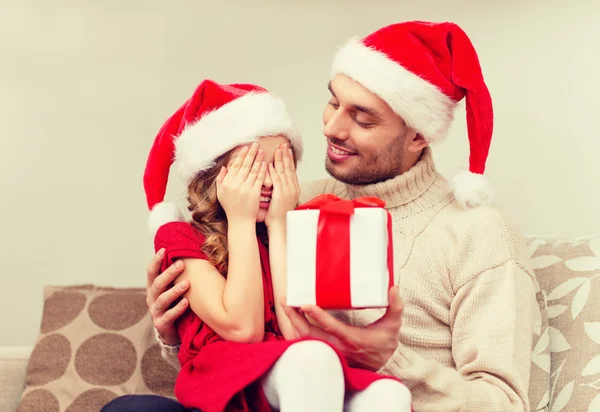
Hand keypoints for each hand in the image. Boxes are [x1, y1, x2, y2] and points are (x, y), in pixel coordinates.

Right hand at [146, 248, 188, 345]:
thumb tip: (190, 254)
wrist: (171, 331)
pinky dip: (178, 308)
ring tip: (186, 283)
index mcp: (153, 287)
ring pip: (162, 299)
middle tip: (181, 264)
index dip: (156, 260)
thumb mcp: (172, 288)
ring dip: (174, 290)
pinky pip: (169, 316)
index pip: (151, 272)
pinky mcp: (161, 324)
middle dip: (169, 273)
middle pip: (157, 283)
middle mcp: (151, 298)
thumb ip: (177, 275)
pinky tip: (186, 302)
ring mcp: (155, 311)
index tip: (164, 249)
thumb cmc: (174, 304)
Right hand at [216, 142, 266, 222]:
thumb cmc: (230, 207)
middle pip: (245, 165)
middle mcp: (235, 184)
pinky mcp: (254, 193)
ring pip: (253, 170)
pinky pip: (259, 179)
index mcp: (227, 183)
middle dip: (251, 153)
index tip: (245, 147)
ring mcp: (245, 189)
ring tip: (262, 151)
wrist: (240, 221)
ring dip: (258, 159)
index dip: (241, 155)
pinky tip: (265, 164)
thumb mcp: (221, 193)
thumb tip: (224, 167)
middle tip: (255, 144)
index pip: (235, 165)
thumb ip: (220, 179)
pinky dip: (262, 171)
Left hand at [265, 143, 299, 227]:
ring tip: (278, 149)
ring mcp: (287, 191)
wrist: (280, 225)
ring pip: (284, 172)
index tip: (286, 149)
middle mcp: (293, 188)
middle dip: (286, 155)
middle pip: (289, 168)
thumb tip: (276, 179)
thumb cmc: (278, 213)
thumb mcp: (281, 197)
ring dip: (280, 160)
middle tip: (283, 144)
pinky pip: (277, 180)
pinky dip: (273, 172)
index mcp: (294, 188)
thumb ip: (280, 187)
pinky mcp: (280, 195)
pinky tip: (270, 164)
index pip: (291, 169)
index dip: (289, 159)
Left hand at [283, 285, 403, 370]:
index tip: (306, 304)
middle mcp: (337, 347)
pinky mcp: (325, 352)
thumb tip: (394, 288)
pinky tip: (292, 320)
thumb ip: (395, 307)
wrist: (382, 366)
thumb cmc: (384, 343)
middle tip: (286, 300)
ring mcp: (329, 351)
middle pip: (310, 334)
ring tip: (286, 306)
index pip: (332, 327)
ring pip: (304, 339)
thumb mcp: (393, 326)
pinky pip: (305, 344)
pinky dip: (296, 332)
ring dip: (293, 323)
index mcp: (352, 339)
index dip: (318, 316)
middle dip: (295, 317)